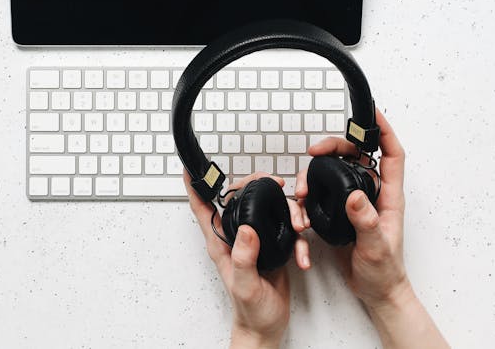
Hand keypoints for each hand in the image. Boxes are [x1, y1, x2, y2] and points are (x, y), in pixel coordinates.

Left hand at [184, 172, 310, 348]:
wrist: (267, 327)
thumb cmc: (251, 312)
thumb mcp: (245, 286)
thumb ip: (244, 258)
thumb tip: (246, 229)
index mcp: (221, 244)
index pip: (202, 209)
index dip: (194, 187)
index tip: (191, 168)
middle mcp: (236, 238)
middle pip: (238, 198)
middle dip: (256, 185)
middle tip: (273, 183)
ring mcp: (254, 240)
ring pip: (267, 209)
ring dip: (287, 211)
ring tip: (298, 226)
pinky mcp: (272, 246)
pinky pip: (286, 230)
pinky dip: (298, 239)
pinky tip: (302, 255)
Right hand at [295, 109, 447, 348]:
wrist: (376, 292)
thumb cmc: (384, 272)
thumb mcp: (376, 248)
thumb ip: (366, 221)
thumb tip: (355, 195)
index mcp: (389, 197)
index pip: (391, 154)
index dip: (383, 131)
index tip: (371, 112)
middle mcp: (373, 195)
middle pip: (355, 157)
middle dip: (335, 147)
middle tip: (315, 151)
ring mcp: (357, 203)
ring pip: (336, 173)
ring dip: (316, 174)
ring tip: (302, 189)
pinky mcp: (342, 213)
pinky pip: (324, 194)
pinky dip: (311, 196)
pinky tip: (302, 209)